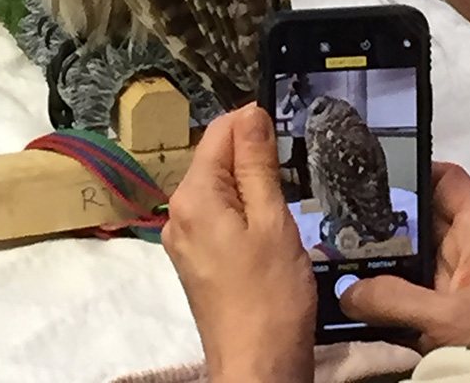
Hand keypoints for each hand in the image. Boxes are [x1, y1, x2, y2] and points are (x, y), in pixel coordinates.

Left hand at [162, 104, 315, 382]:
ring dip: (249, 185)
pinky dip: (242, 210)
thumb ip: (256, 162)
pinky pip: (217, 215)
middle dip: (251, 157)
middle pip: (215, 159)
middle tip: (290, 177)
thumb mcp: (272, 219)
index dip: (251, 123)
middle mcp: (178, 211)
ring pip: (218, 187)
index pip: (218, 133)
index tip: (285, 131)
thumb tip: (250, 112)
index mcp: (193, 196)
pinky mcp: (195, 258)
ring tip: (282, 205)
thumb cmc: (271, 294)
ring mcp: (183, 237)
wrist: (257, 367)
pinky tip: (266, 229)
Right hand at [341, 163, 469, 352]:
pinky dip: (387, 285)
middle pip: (422, 215)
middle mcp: (467, 249)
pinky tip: (356, 289)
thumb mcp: (446, 319)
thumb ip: (393, 298)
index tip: (377, 175)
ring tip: (340, 253)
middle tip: (343, 218)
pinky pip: (411, 284)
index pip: (449, 181)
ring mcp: (456, 279)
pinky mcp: (446, 307)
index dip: (416, 169)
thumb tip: (347, 291)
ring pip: (413, 251)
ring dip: (382, 256)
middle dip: (385, 216)